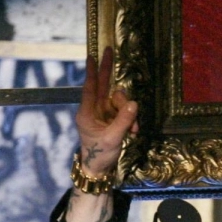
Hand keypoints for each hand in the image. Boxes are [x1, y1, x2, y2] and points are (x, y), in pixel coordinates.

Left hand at [75, 47, 137, 178]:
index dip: (92, 72)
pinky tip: (133, 132)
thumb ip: (123, 121)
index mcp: (87, 114)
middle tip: (109, 50)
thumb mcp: (112, 139)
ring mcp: (104, 115)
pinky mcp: (112, 120)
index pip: (90, 88)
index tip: (91, 56)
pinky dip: (131, 120)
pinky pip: (125, 112)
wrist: (100, 170)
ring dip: (130, 113)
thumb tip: (133, 104)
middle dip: (107, 70)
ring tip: (134, 131)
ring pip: (119, 101)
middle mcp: (94, 111)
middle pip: (103, 86)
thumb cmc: (100, 155)